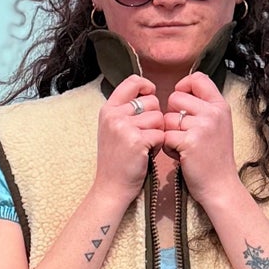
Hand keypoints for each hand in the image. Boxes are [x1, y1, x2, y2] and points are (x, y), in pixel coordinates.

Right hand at [96, 75, 166, 201]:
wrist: (111, 187)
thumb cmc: (117, 159)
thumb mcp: (113, 129)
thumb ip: (125, 110)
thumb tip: (149, 91)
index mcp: (108, 109)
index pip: (133, 82)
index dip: (147, 86)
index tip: (150, 96)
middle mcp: (113, 115)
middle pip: (151, 101)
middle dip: (155, 117)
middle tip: (145, 134)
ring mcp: (123, 127)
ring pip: (158, 117)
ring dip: (158, 132)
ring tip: (146, 145)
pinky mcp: (136, 141)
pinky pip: (160, 134)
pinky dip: (158, 145)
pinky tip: (147, 153)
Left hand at [163, 74, 240, 207]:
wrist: (220, 185)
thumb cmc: (214, 157)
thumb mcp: (218, 125)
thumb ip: (204, 107)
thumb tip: (182, 90)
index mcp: (220, 105)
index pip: (197, 78)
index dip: (183, 86)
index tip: (179, 100)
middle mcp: (213, 112)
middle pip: (175, 97)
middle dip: (170, 114)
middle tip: (180, 132)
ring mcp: (202, 126)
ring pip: (167, 118)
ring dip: (168, 133)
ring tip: (181, 146)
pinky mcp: (190, 141)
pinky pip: (165, 136)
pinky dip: (167, 147)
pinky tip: (179, 155)